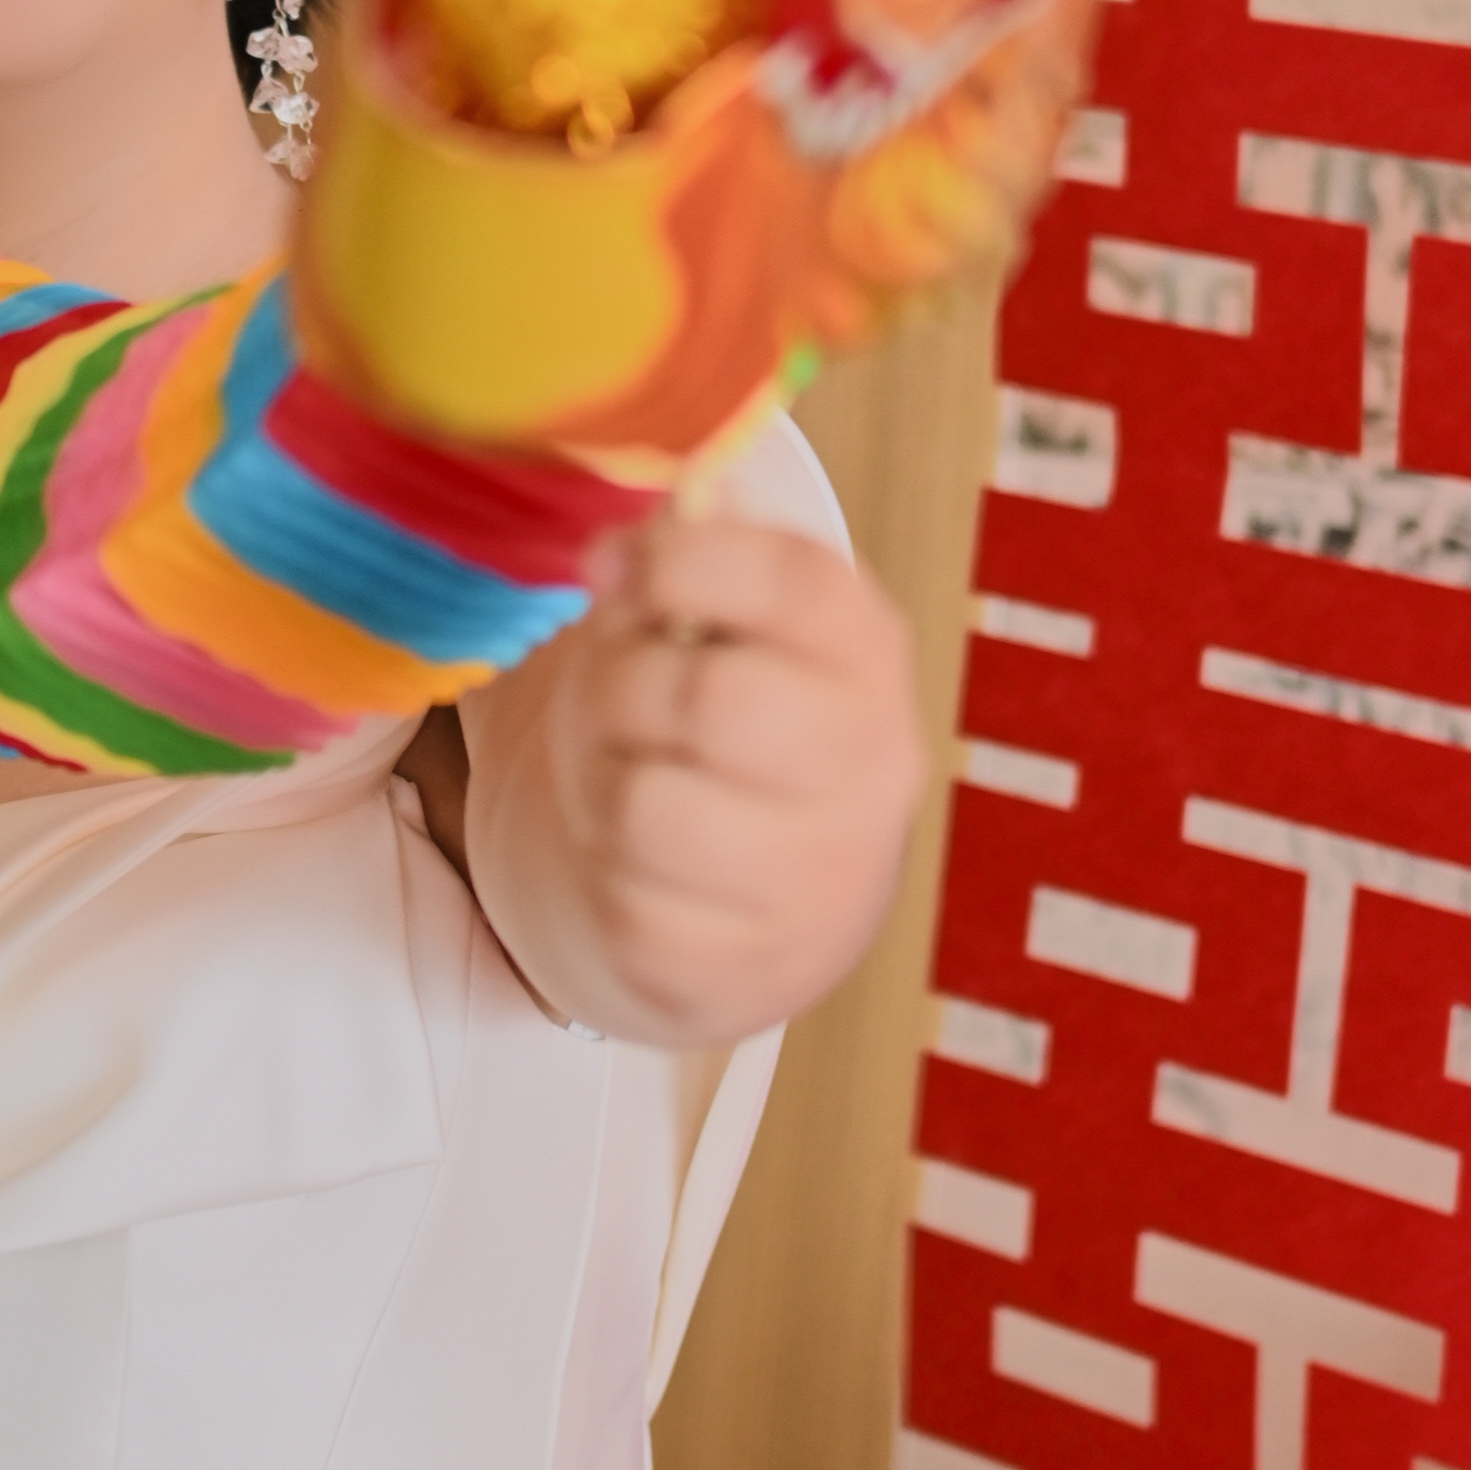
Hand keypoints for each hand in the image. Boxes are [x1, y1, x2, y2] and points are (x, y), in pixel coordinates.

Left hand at [479, 513, 924, 1043]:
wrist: (764, 911)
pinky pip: (623, 899)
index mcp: (866, 654)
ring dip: (601, 783)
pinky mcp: (743, 965)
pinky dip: (601, 870)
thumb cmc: (728, 731)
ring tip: (627, 776)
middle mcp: (869, 764)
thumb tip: (664, 504)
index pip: (796, 582)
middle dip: (622, 685)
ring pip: (647, 806)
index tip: (608, 559)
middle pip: (706, 698)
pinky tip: (635, 861)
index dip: (683, 559)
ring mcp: (817, 876)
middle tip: (614, 690)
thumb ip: (693, 558)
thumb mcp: (725, 628)